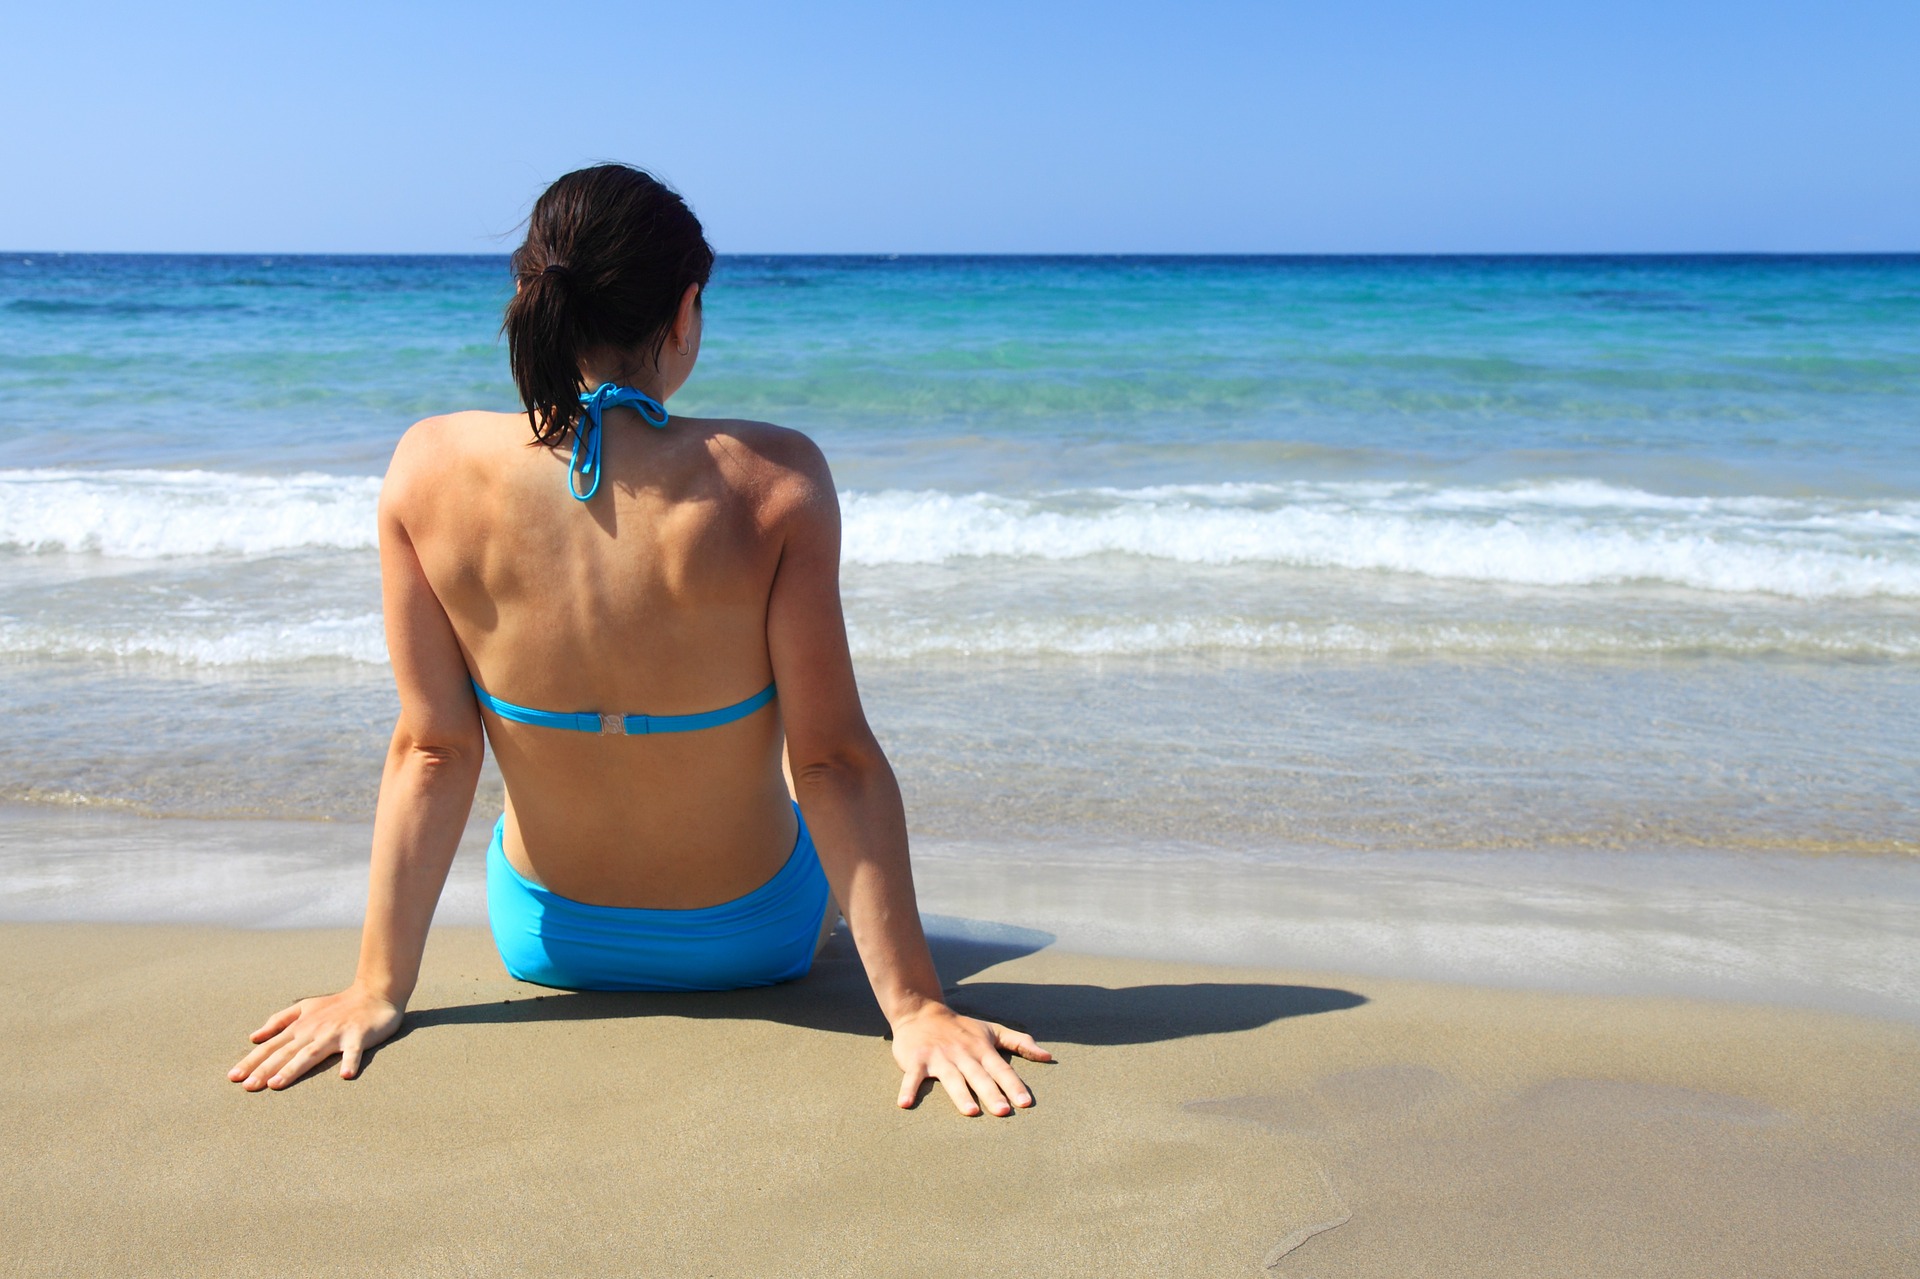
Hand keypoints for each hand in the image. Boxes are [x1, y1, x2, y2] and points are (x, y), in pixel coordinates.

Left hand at [228, 986, 402, 1090]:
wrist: (375, 993)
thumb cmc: (339, 1004)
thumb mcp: (305, 1007)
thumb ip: (279, 1020)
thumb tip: (253, 1036)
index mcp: (300, 1026)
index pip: (271, 1046)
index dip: (252, 1061)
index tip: (233, 1077)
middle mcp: (314, 1030)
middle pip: (286, 1052)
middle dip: (265, 1069)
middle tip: (248, 1087)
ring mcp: (335, 1033)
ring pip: (311, 1053)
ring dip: (293, 1068)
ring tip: (276, 1084)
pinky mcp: (358, 1036)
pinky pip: (354, 1051)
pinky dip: (351, 1062)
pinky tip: (346, 1075)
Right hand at [891, 1003, 1052, 1116]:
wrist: (921, 1011)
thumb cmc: (961, 1027)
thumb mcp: (992, 1030)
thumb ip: (1020, 1042)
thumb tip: (1048, 1056)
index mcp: (981, 1049)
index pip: (1001, 1069)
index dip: (1014, 1085)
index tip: (1025, 1103)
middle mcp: (962, 1054)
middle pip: (979, 1076)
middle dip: (991, 1093)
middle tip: (1002, 1112)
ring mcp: (939, 1057)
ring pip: (951, 1078)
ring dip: (960, 1094)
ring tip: (970, 1111)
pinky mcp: (916, 1060)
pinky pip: (912, 1077)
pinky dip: (908, 1089)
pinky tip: (905, 1104)